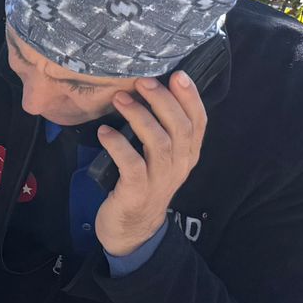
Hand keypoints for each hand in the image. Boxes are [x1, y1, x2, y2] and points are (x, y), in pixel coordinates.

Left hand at [95, 72, 207, 257]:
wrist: (132, 229)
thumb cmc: (143, 183)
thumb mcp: (159, 158)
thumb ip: (162, 131)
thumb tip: (150, 91)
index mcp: (188, 154)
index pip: (199, 121)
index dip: (191, 97)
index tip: (178, 74)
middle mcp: (179, 165)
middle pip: (180, 127)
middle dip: (163, 100)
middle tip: (142, 82)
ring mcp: (160, 179)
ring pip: (158, 142)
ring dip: (139, 116)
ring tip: (119, 99)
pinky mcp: (137, 191)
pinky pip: (130, 163)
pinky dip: (117, 144)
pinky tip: (103, 132)